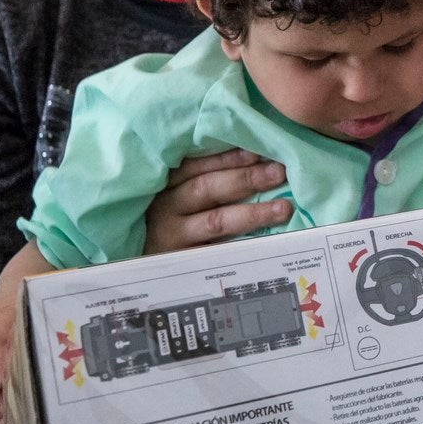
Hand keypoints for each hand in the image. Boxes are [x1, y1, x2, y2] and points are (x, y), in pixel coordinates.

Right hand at [144, 149, 292, 253]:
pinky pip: (219, 253)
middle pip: (207, 189)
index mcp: (164, 186)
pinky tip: (267, 243)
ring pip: (216, 221)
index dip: (225, 158)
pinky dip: (243, 246)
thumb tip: (252, 158)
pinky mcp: (186, 263)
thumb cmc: (167, 223)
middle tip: (278, 172)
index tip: (256, 152)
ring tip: (283, 208)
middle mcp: (166, 210)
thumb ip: (203, 178)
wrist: (139, 271)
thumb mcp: (174, 197)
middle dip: (245, 179)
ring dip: (252, 213)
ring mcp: (175, 238)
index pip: (194, 166)